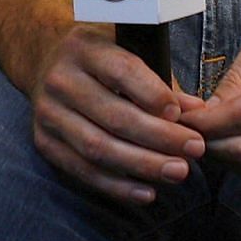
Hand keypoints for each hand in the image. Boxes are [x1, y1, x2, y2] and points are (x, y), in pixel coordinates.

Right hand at [28, 27, 206, 205]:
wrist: (44, 63)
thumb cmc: (99, 60)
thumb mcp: (126, 52)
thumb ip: (159, 82)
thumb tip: (196, 111)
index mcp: (83, 47)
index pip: (121, 72)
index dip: (155, 96)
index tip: (184, 116)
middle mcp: (60, 79)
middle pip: (113, 116)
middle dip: (159, 137)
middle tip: (194, 150)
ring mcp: (48, 112)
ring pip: (98, 147)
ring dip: (142, 165)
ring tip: (178, 172)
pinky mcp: (44, 141)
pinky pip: (83, 170)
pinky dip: (117, 186)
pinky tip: (147, 192)